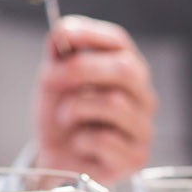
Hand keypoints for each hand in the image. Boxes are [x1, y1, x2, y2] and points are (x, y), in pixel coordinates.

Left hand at [34, 15, 157, 185]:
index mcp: (126, 70)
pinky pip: (106, 139)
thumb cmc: (61, 117)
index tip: (63, 34)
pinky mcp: (136, 157)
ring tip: (65, 119)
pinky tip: (79, 144)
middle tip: (48, 80)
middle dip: (81, 70)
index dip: (91, 34)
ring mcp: (143, 128)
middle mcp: (143, 96)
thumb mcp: (53, 81)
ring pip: (114, 104)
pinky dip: (81, 140)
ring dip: (75, 109)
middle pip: (126, 69)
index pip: (119, 42)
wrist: (55, 159)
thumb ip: (58, 55)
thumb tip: (62, 31)